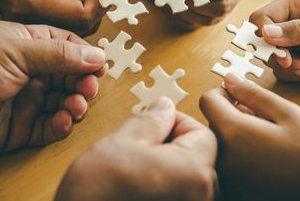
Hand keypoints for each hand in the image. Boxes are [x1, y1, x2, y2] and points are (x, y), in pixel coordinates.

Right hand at [0, 0, 127, 34]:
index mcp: (28, 4)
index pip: (82, 14)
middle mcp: (31, 27)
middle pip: (85, 26)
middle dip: (102, 3)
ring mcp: (35, 34)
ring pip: (83, 30)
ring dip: (96, 7)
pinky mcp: (42, 34)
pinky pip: (74, 28)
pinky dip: (86, 11)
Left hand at [0, 21, 106, 159]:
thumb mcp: (16, 49)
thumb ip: (58, 54)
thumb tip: (97, 55)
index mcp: (31, 46)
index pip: (70, 48)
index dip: (88, 58)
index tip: (101, 66)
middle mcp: (33, 72)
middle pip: (72, 77)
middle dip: (84, 82)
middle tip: (88, 88)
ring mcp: (28, 100)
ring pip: (65, 103)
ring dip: (76, 103)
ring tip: (76, 104)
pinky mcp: (22, 128)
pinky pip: (50, 128)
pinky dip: (62, 125)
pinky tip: (63, 120)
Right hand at [56, 97, 216, 200]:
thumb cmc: (96, 195)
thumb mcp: (121, 142)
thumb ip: (151, 120)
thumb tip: (164, 108)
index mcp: (194, 173)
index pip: (203, 134)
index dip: (177, 122)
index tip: (156, 121)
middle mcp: (200, 197)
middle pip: (198, 158)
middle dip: (172, 145)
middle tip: (140, 144)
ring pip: (187, 180)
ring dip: (167, 168)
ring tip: (135, 169)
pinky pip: (179, 197)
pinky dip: (164, 189)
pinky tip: (138, 189)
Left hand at [200, 73, 299, 199]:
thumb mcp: (287, 113)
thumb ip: (253, 93)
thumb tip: (230, 79)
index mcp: (232, 133)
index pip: (208, 100)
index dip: (226, 93)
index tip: (245, 98)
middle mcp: (222, 156)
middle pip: (213, 121)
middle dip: (233, 114)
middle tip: (264, 120)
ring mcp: (227, 176)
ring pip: (220, 141)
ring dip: (237, 134)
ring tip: (267, 140)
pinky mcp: (234, 188)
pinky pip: (228, 162)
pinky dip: (240, 155)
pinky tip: (265, 158)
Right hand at [249, 0, 299, 80]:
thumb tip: (265, 33)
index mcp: (298, 3)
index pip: (263, 18)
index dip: (263, 37)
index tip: (280, 54)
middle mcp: (295, 20)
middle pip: (266, 41)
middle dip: (280, 57)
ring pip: (277, 57)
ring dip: (291, 67)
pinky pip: (291, 68)